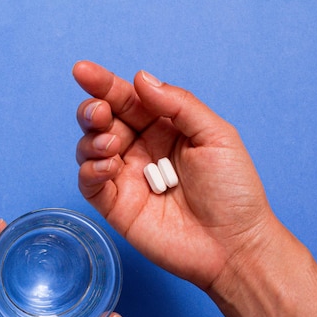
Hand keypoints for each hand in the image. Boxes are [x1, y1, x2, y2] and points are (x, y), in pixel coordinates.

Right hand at [73, 61, 273, 288]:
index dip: (104, 84)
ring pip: (89, 147)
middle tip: (99, 112)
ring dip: (91, 139)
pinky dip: (90, 169)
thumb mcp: (216, 136)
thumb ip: (178, 104)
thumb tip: (140, 79)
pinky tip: (108, 166)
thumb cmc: (233, 191)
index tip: (83, 71)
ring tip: (110, 144)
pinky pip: (89, 181)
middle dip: (93, 110)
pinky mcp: (115, 205)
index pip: (127, 99)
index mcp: (163, 128)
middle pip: (102, 120)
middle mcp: (140, 149)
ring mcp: (126, 177)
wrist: (233, 245)